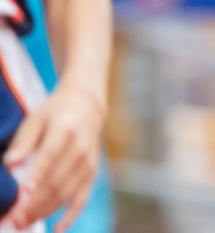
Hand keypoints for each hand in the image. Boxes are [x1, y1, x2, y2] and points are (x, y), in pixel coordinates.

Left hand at [2, 84, 103, 232]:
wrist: (87, 107)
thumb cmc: (55, 115)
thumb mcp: (36, 119)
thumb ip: (23, 141)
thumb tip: (10, 163)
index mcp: (65, 130)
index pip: (51, 154)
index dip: (38, 174)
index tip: (24, 192)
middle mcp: (81, 148)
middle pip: (57, 180)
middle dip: (34, 202)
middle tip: (12, 219)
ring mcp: (88, 163)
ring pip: (66, 193)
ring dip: (44, 211)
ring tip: (22, 224)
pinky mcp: (92, 174)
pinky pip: (82, 199)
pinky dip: (71, 216)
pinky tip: (58, 229)